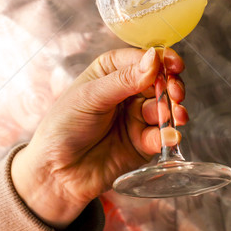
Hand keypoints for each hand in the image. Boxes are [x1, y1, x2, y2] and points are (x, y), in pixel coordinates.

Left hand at [11, 46, 186, 228]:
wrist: (55, 172)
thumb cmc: (64, 126)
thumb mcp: (91, 97)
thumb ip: (124, 80)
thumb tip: (155, 57)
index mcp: (111, 70)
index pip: (143, 58)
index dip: (162, 60)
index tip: (174, 66)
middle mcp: (127, 90)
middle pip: (161, 81)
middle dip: (172, 86)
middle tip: (175, 93)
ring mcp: (137, 116)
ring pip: (165, 107)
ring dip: (173, 110)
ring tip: (175, 116)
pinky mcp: (143, 143)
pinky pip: (161, 135)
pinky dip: (168, 135)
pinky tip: (169, 136)